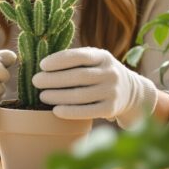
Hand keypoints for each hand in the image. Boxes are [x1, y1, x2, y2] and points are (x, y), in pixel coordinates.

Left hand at [33, 47, 157, 124]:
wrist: (131, 92)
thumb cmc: (101, 74)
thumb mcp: (95, 60)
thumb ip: (75, 60)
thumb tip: (43, 65)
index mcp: (104, 57)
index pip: (80, 56)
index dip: (60, 60)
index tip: (42, 65)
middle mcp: (110, 73)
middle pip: (78, 76)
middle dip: (54, 79)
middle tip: (36, 81)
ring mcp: (112, 91)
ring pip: (81, 95)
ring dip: (58, 96)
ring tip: (42, 96)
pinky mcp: (111, 109)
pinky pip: (88, 111)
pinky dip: (70, 111)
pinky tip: (56, 110)